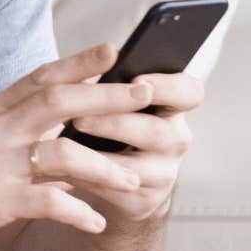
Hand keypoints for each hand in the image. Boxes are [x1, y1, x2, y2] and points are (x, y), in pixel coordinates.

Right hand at [0, 44, 164, 250]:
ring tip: (136, 182)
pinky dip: (78, 213)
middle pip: (58, 102)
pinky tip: (97, 224)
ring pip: (62, 154)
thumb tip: (66, 133)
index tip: (115, 49)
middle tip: (147, 94)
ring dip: (105, 168)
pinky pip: (47, 203)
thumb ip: (16, 133)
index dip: (79, 61)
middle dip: (107, 97)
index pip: (39, 77)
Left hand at [64, 68, 200, 220]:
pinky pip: (114, 190)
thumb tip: (106, 50)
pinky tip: (60, 168)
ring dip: (98, 157)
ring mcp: (162, 173)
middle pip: (160, 132)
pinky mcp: (142, 200)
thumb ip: (111, 79)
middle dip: (117, 123)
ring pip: (137, 168)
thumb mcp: (108, 100)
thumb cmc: (105, 125)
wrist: (105, 177)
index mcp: (170, 107)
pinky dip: (85, 177)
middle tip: (81, 117)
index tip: (136, 78)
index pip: (190, 92)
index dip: (169, 86)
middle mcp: (174, 139)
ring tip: (67, 145)